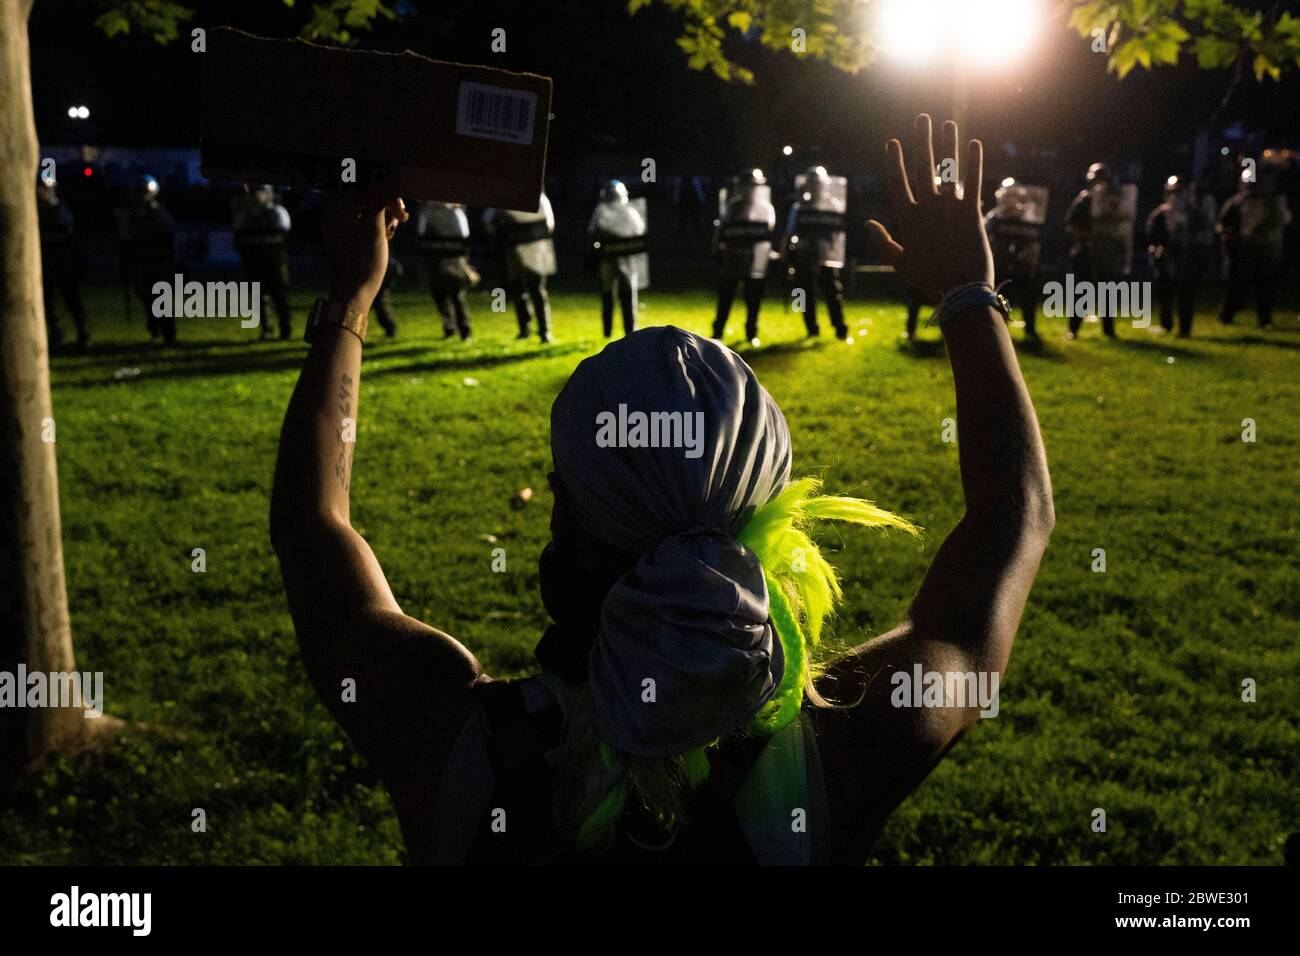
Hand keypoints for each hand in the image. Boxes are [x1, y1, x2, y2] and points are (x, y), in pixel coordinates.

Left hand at [323, 191, 408, 311]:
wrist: (352, 294)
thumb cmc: (364, 262)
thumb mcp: (375, 230)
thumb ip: (379, 202)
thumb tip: (384, 182)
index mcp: (337, 208)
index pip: (367, 188)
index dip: (388, 196)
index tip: (402, 214)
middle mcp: (335, 213)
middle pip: (367, 197)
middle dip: (386, 207)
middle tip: (400, 222)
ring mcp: (339, 225)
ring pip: (367, 209)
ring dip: (384, 216)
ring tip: (391, 233)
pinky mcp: (345, 236)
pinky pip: (363, 221)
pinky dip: (376, 225)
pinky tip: (386, 236)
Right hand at [867, 114, 993, 303]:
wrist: (960, 291)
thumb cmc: (928, 280)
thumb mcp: (900, 262)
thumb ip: (883, 241)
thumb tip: (867, 223)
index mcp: (908, 220)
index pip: (898, 183)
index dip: (894, 161)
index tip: (892, 142)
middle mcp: (928, 208)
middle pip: (922, 167)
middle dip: (922, 141)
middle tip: (922, 119)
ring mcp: (950, 209)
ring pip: (948, 170)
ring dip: (948, 144)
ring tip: (947, 124)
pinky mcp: (972, 213)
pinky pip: (973, 182)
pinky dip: (974, 163)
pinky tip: (975, 145)